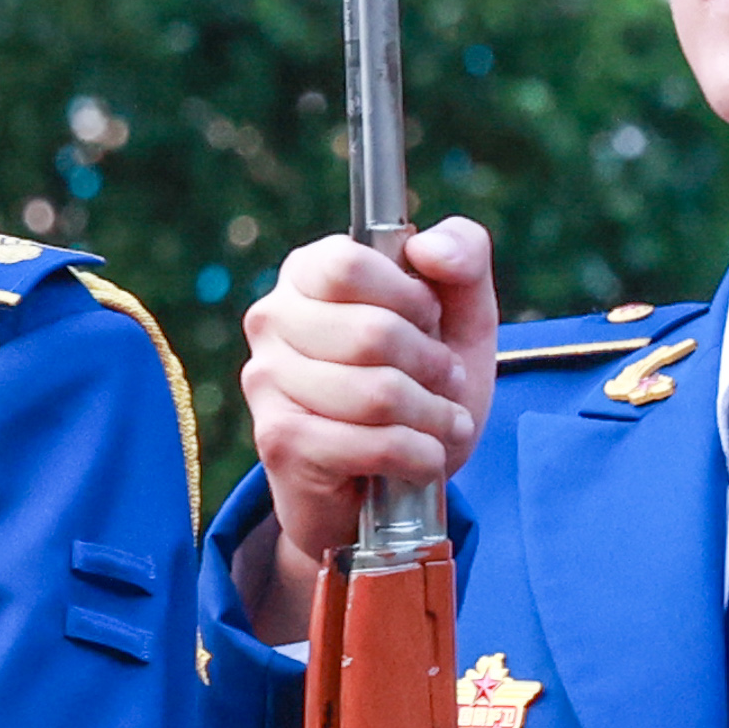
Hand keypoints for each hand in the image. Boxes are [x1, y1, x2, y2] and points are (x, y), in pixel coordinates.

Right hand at [232, 215, 496, 637]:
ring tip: (443, 423)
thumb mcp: (462, 313)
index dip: (410, 297)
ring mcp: (266, 381)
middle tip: (446, 382)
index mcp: (307, 272)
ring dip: (434, 416)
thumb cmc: (421, 382)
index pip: (348, 263)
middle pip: (372, 332)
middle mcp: (271, 319)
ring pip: (377, 393)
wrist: (391, 480)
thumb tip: (428, 248)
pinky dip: (419, 455)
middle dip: (434, 365)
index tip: (430, 321)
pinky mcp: (279, 441)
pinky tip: (423, 458)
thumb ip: (462, 256)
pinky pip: (371, 443)